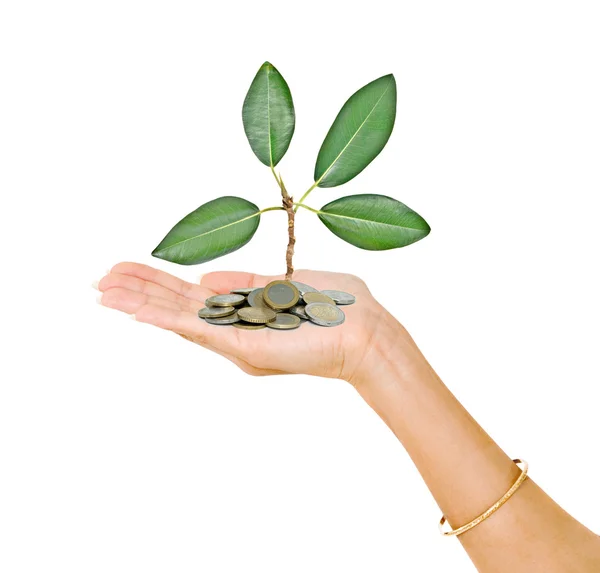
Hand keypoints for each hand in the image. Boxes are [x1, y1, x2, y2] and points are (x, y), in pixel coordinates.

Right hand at [97, 263, 407, 385]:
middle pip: (177, 307)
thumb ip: (247, 283)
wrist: (367, 333)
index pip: (193, 296)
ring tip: (103, 290)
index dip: (160, 283)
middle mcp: (235, 328)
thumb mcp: (288, 284)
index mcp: (245, 311)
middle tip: (100, 279)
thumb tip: (206, 278)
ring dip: (139, 303)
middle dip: (139, 292)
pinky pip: (196, 329)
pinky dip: (163, 318)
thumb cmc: (339, 307)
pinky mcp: (244, 346)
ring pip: (178, 318)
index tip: (131, 270)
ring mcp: (236, 339)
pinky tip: (134, 309)